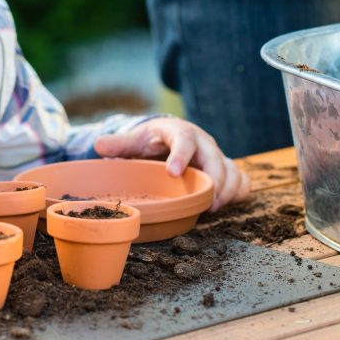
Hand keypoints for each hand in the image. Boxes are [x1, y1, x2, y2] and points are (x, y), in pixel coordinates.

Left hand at [93, 117, 248, 211]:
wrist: (170, 137)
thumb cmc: (151, 141)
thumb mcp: (135, 140)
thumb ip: (119, 144)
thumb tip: (98, 145)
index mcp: (179, 132)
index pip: (184, 140)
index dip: (180, 155)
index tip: (172, 172)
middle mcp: (202, 142)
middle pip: (216, 158)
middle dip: (214, 179)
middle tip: (205, 201)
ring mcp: (216, 156)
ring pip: (232, 170)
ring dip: (227, 189)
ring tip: (213, 208)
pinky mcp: (226, 168)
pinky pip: (241, 179)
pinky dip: (238, 191)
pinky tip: (226, 204)